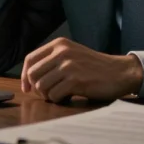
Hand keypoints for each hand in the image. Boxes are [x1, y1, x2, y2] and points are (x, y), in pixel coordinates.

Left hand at [21, 38, 143, 101]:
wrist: (119, 72)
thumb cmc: (94, 66)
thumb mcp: (72, 54)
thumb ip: (53, 59)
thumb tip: (29, 77)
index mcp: (59, 44)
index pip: (30, 59)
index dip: (25, 75)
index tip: (27, 87)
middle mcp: (62, 52)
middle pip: (33, 74)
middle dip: (37, 88)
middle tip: (48, 93)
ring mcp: (68, 65)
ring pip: (41, 86)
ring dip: (48, 95)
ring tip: (60, 93)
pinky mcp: (75, 80)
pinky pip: (54, 95)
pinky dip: (58, 99)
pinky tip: (68, 96)